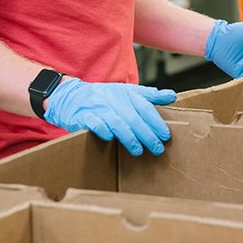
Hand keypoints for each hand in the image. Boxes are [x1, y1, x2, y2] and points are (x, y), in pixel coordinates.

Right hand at [44, 78, 175, 155]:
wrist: (71, 96)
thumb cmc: (103, 97)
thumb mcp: (126, 91)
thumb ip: (149, 95)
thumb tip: (172, 96)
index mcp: (125, 92)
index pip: (145, 107)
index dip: (156, 121)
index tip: (166, 135)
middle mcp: (113, 99)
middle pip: (134, 118)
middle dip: (147, 134)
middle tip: (157, 148)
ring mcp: (98, 107)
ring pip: (117, 122)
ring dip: (129, 138)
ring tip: (138, 151)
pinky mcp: (84, 116)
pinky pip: (95, 124)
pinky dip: (104, 131)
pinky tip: (111, 139)